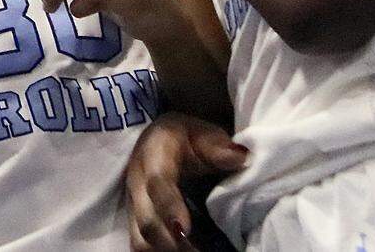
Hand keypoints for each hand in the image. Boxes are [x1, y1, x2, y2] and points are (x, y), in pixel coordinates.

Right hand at [125, 113, 246, 250]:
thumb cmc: (188, 138)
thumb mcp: (203, 133)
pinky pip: (142, 246)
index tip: (183, 229)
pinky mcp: (137, 221)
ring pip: (140, 241)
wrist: (163, 139)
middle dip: (169, 242)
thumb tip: (240, 157)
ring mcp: (135, 205)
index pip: (157, 183)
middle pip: (146, 220)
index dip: (168, 207)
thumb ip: (218, 146)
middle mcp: (137, 183)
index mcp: (153, 156)